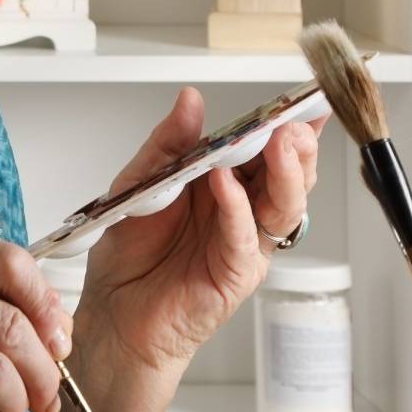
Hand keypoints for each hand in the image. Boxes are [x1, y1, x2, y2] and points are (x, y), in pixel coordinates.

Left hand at [75, 88, 323, 411]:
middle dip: (296, 145)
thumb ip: (167, 144)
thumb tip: (190, 100)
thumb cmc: (128, 253)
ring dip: (284, 172)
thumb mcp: (139, 182)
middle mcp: (242, 212)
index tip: (299, 98)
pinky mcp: (234, 275)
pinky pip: (244, 239)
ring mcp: (244, 243)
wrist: (112, 312)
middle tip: (292, 120)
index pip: (265, 149)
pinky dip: (238, 210)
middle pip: (288, 174)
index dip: (286, 123)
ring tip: (276, 144)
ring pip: (283, 206)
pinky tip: (226, 186)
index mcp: (224, 184)